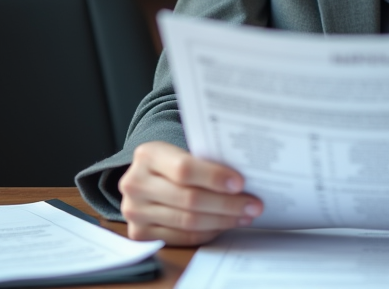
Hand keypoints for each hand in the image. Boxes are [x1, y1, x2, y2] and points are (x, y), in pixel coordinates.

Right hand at [118, 140, 262, 244]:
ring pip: (188, 221)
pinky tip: (225, 224)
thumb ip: (204, 161)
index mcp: (148, 155)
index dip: (214, 177)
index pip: (185, 169)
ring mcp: (135, 211)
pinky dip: (208, 232)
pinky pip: (182, 236)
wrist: (143, 180)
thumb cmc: (171, 164)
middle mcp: (135, 183)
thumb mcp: (180, 152)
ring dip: (222, 220)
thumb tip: (243, 179)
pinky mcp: (139, 233)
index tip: (241, 183)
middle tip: (254, 205)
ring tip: (244, 215)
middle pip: (189, 199)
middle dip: (227, 204)